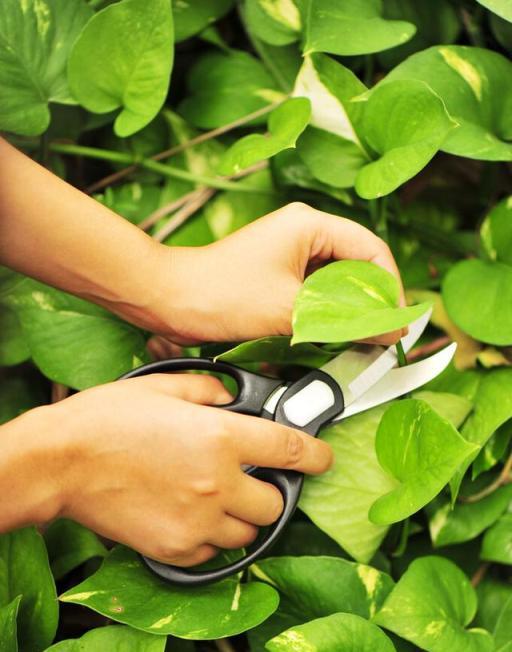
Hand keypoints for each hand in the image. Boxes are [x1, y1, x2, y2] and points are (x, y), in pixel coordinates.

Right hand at [2, 374, 331, 565]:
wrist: (61, 461)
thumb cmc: (108, 419)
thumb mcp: (165, 385)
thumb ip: (210, 389)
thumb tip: (231, 398)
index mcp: (220, 438)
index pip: (290, 449)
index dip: (315, 454)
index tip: (322, 458)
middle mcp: (217, 483)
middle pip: (274, 504)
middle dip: (271, 492)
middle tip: (252, 479)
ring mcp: (197, 521)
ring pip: (248, 533)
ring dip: (243, 517)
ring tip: (218, 498)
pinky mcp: (175, 547)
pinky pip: (212, 551)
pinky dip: (212, 537)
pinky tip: (192, 515)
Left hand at [154, 202, 404, 345]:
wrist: (169, 299)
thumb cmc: (222, 294)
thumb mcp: (291, 311)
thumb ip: (345, 321)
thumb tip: (388, 332)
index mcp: (310, 225)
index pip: (371, 251)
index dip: (390, 289)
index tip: (395, 325)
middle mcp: (303, 233)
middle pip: (357, 266)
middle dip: (370, 303)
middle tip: (379, 339)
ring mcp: (290, 253)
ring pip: (337, 282)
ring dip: (348, 311)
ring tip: (357, 341)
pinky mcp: (279, 274)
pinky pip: (316, 292)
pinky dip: (326, 315)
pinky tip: (329, 336)